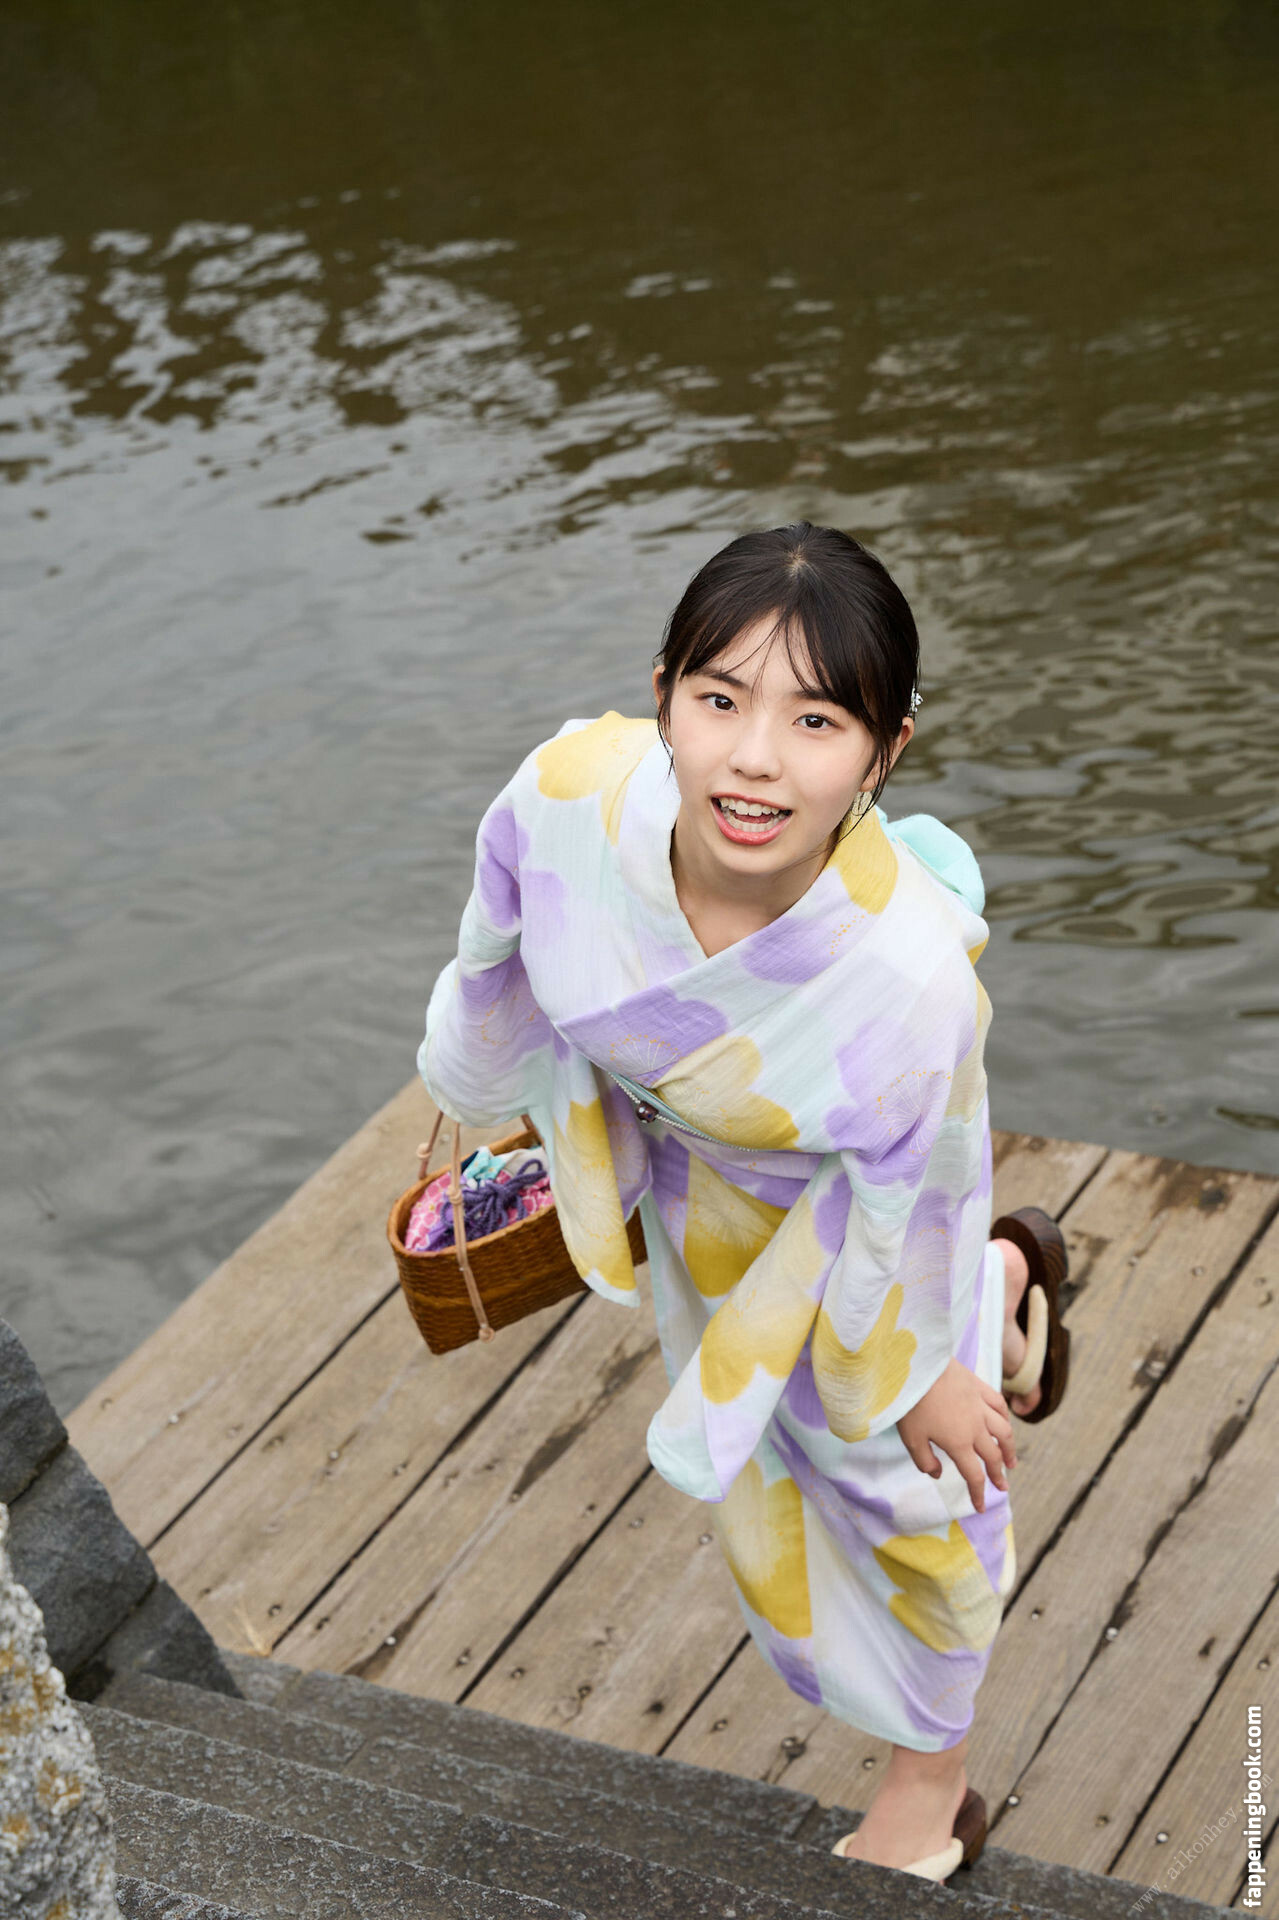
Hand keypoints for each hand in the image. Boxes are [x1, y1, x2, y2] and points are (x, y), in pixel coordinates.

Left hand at [896, 1358, 1016, 1512]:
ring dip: (1009, 1449)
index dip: (978, 1494)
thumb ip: (925, 1461)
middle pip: (993, 1456)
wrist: (916, 1366)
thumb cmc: (910, 1403)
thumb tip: (938, 1475)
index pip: (974, 1476)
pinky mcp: (978, 1387)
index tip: (980, 1507)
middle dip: (998, 1474)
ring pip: (1004, 1431)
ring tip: (1011, 1461)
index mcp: (959, 1443)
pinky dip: (1004, 1418)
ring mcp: (980, 1405)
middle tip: (1002, 1486)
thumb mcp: (911, 1438)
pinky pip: (999, 1405)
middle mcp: (975, 1427)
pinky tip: (1003, 1423)